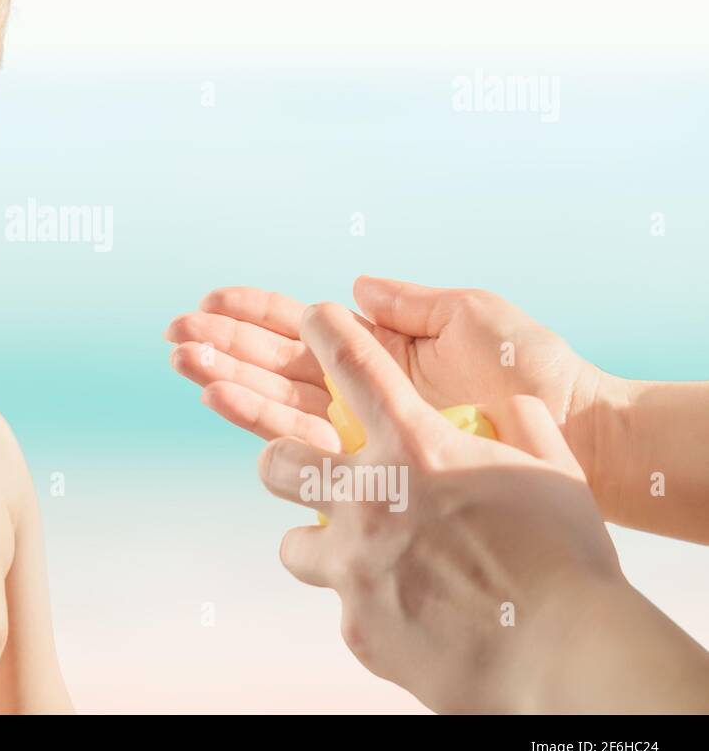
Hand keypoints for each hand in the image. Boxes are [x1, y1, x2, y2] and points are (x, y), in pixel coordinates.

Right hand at [165, 276, 614, 481]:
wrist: (576, 432)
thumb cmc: (534, 370)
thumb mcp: (473, 315)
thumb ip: (410, 302)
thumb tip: (351, 287)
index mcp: (381, 348)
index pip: (304, 326)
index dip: (256, 313)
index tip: (211, 300)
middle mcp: (363, 390)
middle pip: (277, 363)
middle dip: (224, 346)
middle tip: (175, 333)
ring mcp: (364, 430)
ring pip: (278, 400)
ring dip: (228, 379)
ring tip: (184, 362)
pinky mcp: (371, 464)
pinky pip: (303, 438)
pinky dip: (258, 418)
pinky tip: (221, 399)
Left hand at [262, 301, 630, 712]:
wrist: (565, 657)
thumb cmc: (567, 560)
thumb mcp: (551, 470)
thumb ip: (521, 424)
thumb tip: (512, 399)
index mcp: (416, 447)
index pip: (353, 366)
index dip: (325, 332)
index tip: (312, 318)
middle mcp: (368, 498)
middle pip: (279, 457)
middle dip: (282, 458)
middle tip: (307, 469)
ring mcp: (354, 564)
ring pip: (292, 543)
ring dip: (317, 542)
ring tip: (354, 553)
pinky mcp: (356, 624)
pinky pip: (341, 604)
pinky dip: (367, 603)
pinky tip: (407, 610)